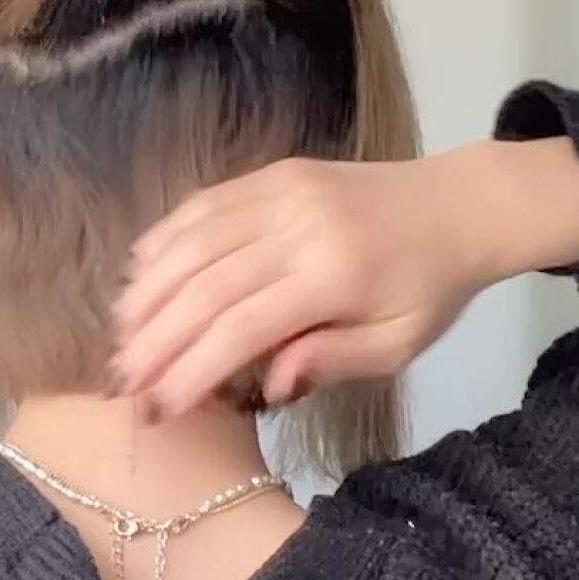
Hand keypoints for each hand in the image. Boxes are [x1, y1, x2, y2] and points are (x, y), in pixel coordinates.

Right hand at [111, 137, 578, 419]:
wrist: (459, 204)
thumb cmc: (430, 288)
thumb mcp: (398, 344)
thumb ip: (330, 361)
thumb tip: (264, 384)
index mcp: (333, 277)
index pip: (241, 328)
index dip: (190, 369)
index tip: (156, 407)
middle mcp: (297, 228)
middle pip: (204, 285)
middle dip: (155, 336)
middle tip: (121, 377)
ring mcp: (280, 191)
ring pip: (193, 240)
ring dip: (147, 287)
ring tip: (119, 331)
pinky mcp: (272, 172)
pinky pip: (203, 202)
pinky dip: (164, 237)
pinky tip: (138, 270)